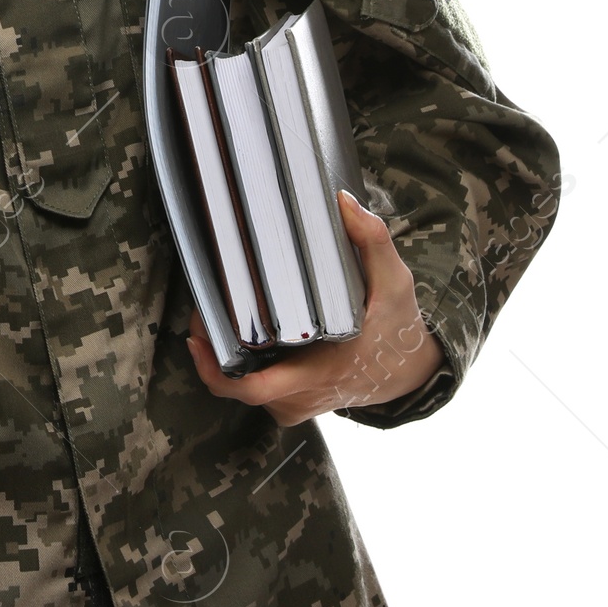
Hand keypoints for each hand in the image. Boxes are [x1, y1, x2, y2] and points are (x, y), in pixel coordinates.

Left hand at [185, 190, 444, 426]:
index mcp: (321, 371)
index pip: (255, 388)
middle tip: (201, 310)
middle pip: (237, 385)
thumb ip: (373, 241)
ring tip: (220, 314)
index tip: (197, 336)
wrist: (410, 371)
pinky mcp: (294, 401)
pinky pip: (258, 386)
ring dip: (228, 353)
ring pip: (245, 384)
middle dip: (211, 350)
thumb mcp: (394, 282)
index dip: (216, 369)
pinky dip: (246, 362)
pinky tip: (243, 332)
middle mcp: (303, 394)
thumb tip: (344, 204)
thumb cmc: (397, 326)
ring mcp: (297, 402)